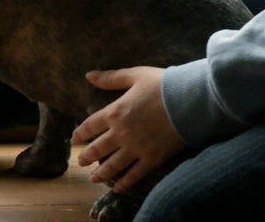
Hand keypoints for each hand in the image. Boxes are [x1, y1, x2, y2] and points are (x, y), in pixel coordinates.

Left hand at [72, 67, 184, 191]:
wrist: (189, 99)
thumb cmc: (163, 84)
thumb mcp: (136, 75)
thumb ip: (111, 78)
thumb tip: (89, 75)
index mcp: (115, 112)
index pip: (90, 126)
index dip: (80, 133)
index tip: (74, 139)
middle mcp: (121, 133)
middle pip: (97, 149)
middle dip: (86, 157)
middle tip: (81, 162)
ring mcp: (136, 149)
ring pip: (112, 166)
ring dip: (100, 174)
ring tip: (93, 178)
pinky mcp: (151, 159)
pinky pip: (134, 175)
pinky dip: (124, 183)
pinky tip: (118, 187)